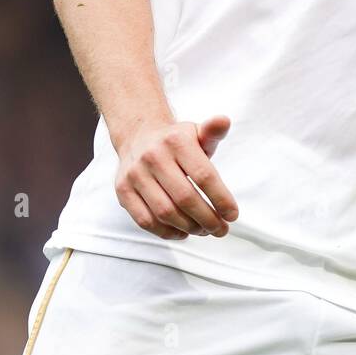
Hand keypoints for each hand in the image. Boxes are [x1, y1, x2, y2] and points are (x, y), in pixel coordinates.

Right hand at [114, 113, 238, 240]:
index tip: (232, 215)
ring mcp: (135, 174)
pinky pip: (145, 220)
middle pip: (185, 198)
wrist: (139, 137)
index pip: (204, 176)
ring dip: (189, 227)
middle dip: (207, 219)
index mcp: (176, 141)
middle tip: (221, 229)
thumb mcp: (196, 132)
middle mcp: (153, 156)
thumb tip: (223, 121)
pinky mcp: (123, 190)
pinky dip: (166, 232)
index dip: (221, 199)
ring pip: (165, 212)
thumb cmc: (176, 141)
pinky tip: (182, 233)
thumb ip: (213, 131)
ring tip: (204, 230)